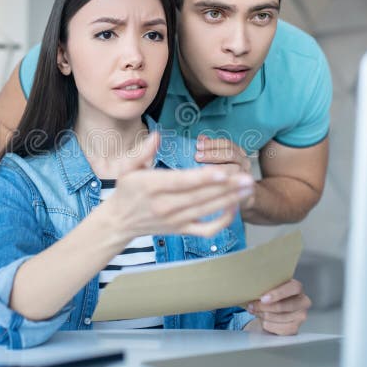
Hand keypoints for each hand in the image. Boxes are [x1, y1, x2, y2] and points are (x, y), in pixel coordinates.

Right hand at [99, 132, 254, 239]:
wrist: (119, 221)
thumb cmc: (126, 190)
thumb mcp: (127, 167)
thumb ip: (143, 151)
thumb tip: (157, 135)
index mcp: (152, 186)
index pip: (182, 182)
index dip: (204, 178)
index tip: (223, 171)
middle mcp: (165, 205)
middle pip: (200, 196)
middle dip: (226, 187)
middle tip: (247, 177)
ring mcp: (175, 220)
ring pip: (207, 210)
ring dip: (230, 199)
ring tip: (248, 188)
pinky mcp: (181, 231)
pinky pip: (206, 230)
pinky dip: (222, 221)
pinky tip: (234, 207)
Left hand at [195, 135, 253, 205]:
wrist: (246, 196)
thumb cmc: (228, 175)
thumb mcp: (222, 160)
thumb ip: (212, 148)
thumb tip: (201, 137)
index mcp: (239, 153)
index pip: (227, 144)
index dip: (212, 143)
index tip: (198, 145)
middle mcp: (245, 163)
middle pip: (230, 155)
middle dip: (212, 154)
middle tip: (196, 156)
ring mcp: (246, 177)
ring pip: (233, 170)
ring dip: (216, 169)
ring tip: (201, 170)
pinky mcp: (246, 191)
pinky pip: (234, 188)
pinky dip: (222, 185)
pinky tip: (209, 185)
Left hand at [243, 279, 310, 335]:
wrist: (273, 310)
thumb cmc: (271, 296)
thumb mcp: (269, 287)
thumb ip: (265, 286)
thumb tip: (252, 289)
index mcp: (297, 288)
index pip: (293, 288)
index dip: (278, 293)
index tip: (263, 298)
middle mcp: (303, 302)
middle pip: (284, 306)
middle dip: (264, 307)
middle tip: (252, 305)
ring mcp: (300, 316)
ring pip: (278, 318)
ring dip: (263, 315)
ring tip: (255, 310)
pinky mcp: (295, 328)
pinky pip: (277, 328)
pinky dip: (266, 324)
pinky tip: (262, 319)